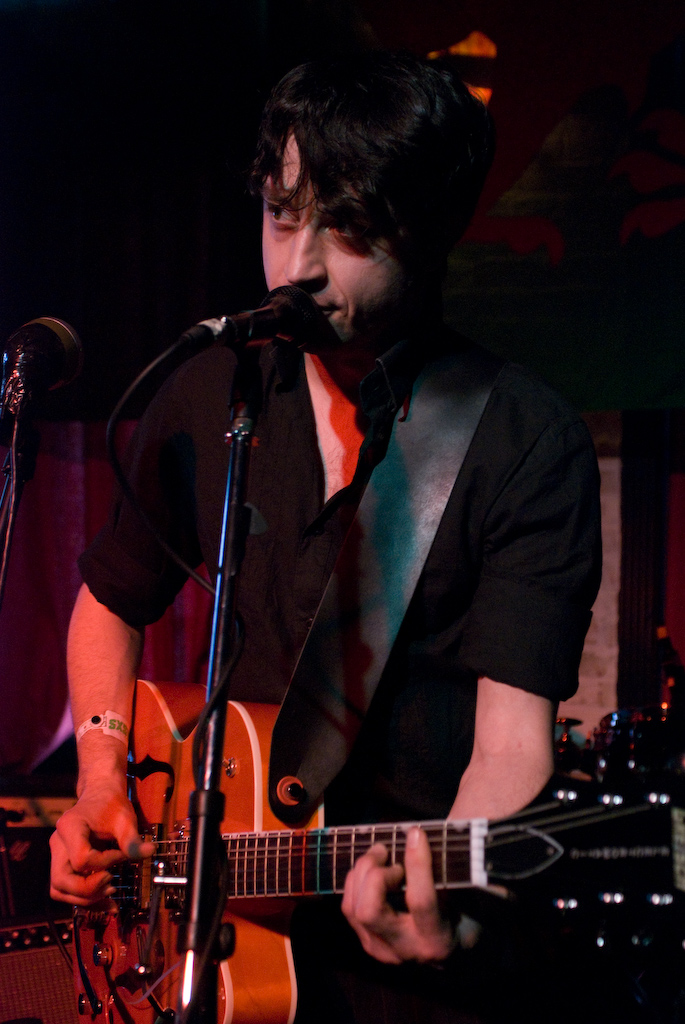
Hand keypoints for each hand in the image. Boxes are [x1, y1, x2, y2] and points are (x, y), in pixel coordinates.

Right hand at [49, 783, 154, 905]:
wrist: (100, 795)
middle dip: (88, 890)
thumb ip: (133, 839)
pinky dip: (84, 897)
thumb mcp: (124, 819)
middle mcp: (57, 843)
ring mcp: (57, 854)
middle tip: (112, 884)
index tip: (121, 855)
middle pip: (61, 882)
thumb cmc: (110, 804)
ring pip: (59, 889)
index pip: (81, 859)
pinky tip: (105, 899)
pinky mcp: (63, 863)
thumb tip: (149, 853)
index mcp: (70, 827)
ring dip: (84, 898)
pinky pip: (66, 888)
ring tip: (110, 893)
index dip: (104, 863)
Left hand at [341, 826, 471, 964]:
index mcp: (438, 939)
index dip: (417, 863)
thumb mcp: (470, 897)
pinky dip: (355, 882)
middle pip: (371, 910)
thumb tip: (424, 836)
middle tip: (388, 852)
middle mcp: (406, 949)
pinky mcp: (369, 942)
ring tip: (380, 854)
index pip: (421, 901)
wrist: (453, 950)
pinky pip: (349, 908)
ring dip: (362, 874)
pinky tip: (371, 869)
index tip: (416, 834)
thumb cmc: (466, 914)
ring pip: (354, 909)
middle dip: (374, 874)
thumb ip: (451, 871)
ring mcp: (382, 950)